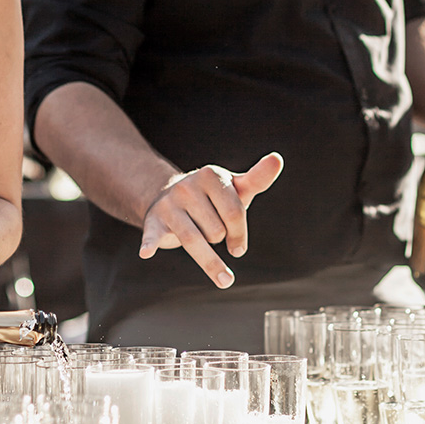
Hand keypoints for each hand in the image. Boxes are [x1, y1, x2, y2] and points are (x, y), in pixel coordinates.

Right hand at [139, 153, 283, 288]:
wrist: (171, 199)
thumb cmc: (213, 199)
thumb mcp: (236, 189)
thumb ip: (258, 178)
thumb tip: (278, 159)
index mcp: (210, 175)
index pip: (234, 213)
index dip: (239, 234)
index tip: (238, 248)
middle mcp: (187, 186)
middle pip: (216, 231)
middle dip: (218, 238)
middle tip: (211, 232)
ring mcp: (169, 204)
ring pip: (196, 240)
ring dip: (206, 257)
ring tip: (212, 264)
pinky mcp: (153, 222)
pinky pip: (152, 235)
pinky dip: (150, 243)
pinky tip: (147, 252)